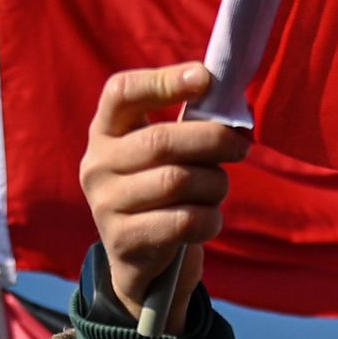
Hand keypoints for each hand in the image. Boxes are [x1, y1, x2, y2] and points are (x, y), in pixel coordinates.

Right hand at [79, 62, 253, 316]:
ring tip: (218, 188)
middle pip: (161, 141)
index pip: (122, 92)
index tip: (205, 78)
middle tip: (241, 146)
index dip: (164, 81)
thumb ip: (191, 124)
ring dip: (214, 184)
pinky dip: (209, 219)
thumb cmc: (163, 191)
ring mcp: (105, 204)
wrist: (142, 260)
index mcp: (106, 131)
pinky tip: (209, 219)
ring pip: (177, 182)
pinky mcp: (124, 241)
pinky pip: (183, 221)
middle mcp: (96, 164)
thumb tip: (232, 102)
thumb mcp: (166, 154)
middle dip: (212, 140)